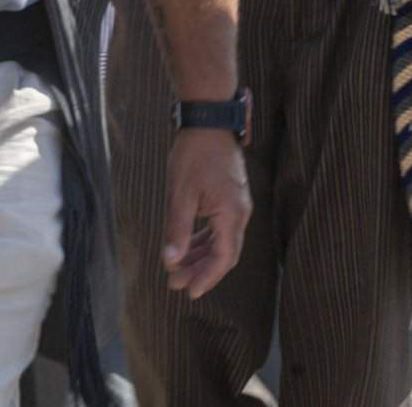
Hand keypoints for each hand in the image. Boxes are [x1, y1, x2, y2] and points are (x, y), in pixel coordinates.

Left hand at [160, 127, 250, 297]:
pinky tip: (188, 245)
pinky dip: (205, 239)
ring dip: (200, 255)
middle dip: (200, 270)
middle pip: (224, 253)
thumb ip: (178, 230)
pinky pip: (220, 227)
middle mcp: (241, 213)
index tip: (188, 292)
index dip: (206, 278)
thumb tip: (170, 261)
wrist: (208, 120)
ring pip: (222, 241)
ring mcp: (238, 205)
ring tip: (176, 267)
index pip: (223, 258)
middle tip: (174, 282)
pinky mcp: (231, 197)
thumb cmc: (194, 154)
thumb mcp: (180, 194)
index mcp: (231, 214)